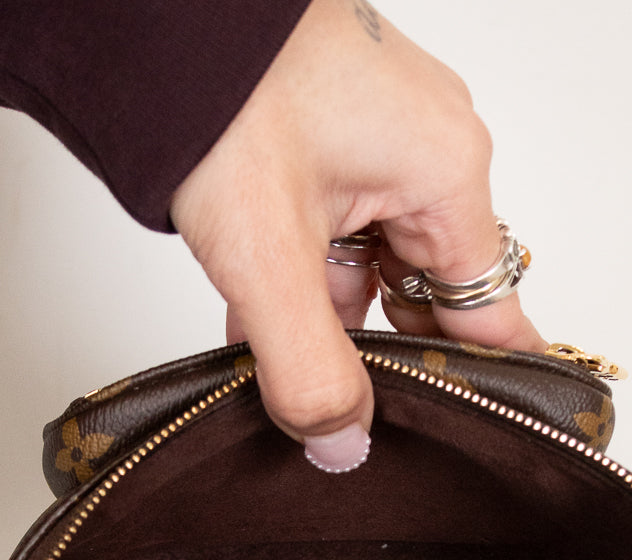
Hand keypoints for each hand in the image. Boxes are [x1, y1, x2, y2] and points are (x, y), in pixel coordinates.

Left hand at [170, 0, 544, 468]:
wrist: (141, 4)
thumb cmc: (215, 83)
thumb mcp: (266, 255)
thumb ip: (308, 367)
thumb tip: (343, 444)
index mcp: (446, 173)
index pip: (491, 311)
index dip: (486, 383)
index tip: (489, 436)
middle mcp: (425, 150)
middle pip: (425, 295)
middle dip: (379, 357)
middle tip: (344, 419)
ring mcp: (375, 136)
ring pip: (368, 268)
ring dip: (322, 320)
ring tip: (278, 368)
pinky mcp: (325, 131)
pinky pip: (330, 231)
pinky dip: (296, 280)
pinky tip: (254, 324)